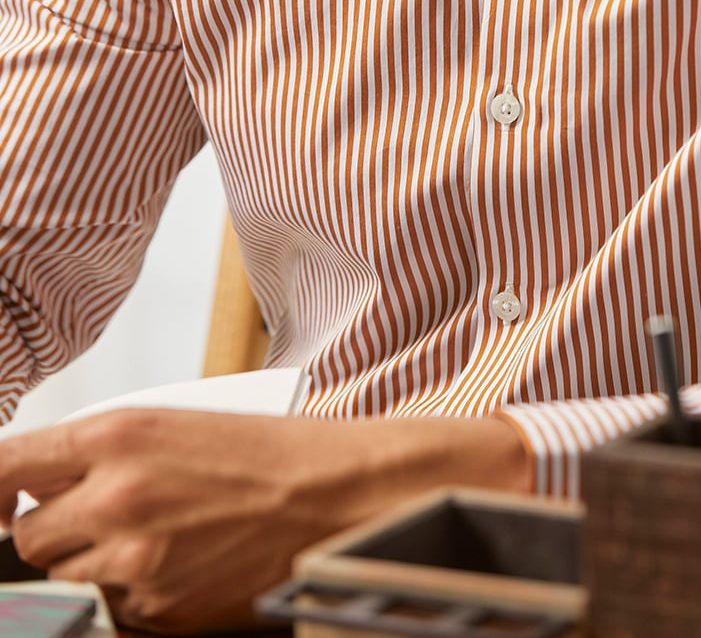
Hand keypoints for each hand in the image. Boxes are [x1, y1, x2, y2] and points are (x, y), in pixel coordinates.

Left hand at [0, 408, 529, 632]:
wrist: (331, 494)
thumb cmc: (261, 452)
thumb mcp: (172, 424)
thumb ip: (98, 453)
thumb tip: (37, 490)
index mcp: (115, 435)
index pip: (3, 468)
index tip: (0, 505)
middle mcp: (113, 496)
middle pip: (29, 537)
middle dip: (56, 532)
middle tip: (107, 516)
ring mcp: (133, 560)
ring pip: (65, 579)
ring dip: (91, 567)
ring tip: (152, 540)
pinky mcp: (157, 610)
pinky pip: (112, 612)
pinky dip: (131, 597)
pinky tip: (178, 565)